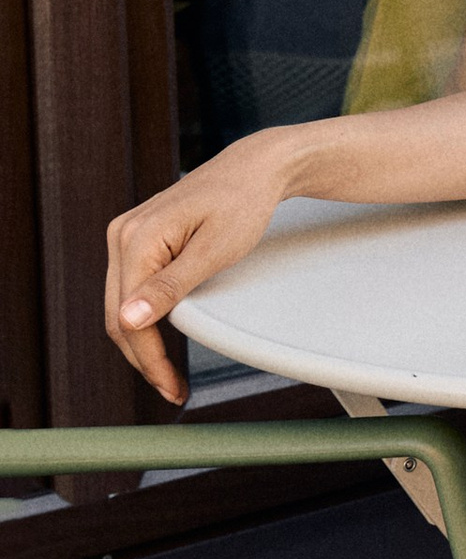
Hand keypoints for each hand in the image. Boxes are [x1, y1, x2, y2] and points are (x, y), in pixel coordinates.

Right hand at [106, 135, 295, 401]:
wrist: (254, 169)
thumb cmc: (242, 203)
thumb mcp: (214, 251)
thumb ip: (170, 288)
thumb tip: (128, 321)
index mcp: (136, 237)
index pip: (129, 317)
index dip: (149, 360)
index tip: (171, 388)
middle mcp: (121, 235)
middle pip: (117, 315)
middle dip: (143, 358)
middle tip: (173, 390)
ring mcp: (125, 235)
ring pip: (120, 305)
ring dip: (141, 342)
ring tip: (169, 375)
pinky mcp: (137, 238)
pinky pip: (130, 288)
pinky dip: (144, 318)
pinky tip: (161, 340)